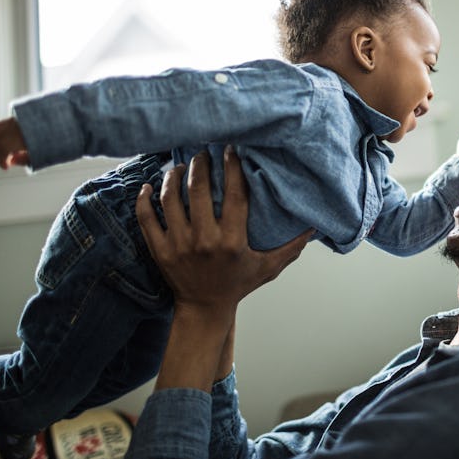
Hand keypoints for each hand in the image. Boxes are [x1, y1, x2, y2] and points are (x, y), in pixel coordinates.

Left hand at [136, 148, 311, 313]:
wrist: (204, 310)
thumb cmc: (238, 285)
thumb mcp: (268, 267)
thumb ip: (291, 247)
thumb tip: (314, 227)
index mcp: (232, 242)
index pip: (234, 196)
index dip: (232, 168)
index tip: (230, 149)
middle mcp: (204, 241)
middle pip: (198, 190)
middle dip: (199, 165)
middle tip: (201, 153)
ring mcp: (179, 245)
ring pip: (170, 200)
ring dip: (172, 177)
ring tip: (178, 166)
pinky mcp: (160, 251)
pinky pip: (146, 219)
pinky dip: (144, 200)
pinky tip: (147, 186)